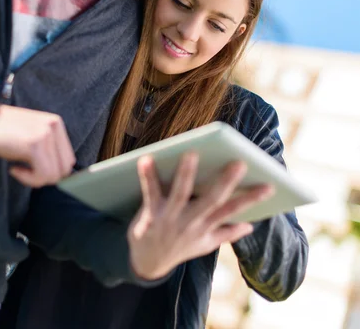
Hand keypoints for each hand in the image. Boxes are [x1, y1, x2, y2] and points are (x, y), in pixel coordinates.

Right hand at [0, 99, 75, 186]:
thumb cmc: (4, 133)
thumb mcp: (33, 136)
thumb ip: (49, 150)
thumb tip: (60, 177)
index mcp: (56, 124)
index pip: (68, 160)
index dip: (52, 171)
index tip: (32, 168)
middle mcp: (54, 126)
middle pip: (64, 169)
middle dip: (45, 177)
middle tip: (25, 171)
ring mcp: (46, 134)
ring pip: (54, 174)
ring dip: (35, 179)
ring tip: (18, 169)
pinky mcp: (35, 144)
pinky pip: (43, 174)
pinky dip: (28, 179)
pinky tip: (14, 169)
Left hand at [128, 154, 273, 279]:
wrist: (146, 264)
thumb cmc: (178, 246)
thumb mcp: (204, 244)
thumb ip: (226, 233)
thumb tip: (250, 226)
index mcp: (206, 226)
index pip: (233, 209)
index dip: (252, 199)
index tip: (270, 185)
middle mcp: (191, 222)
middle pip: (211, 200)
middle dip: (226, 182)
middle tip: (240, 163)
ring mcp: (170, 218)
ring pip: (181, 193)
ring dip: (186, 174)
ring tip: (192, 152)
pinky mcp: (149, 215)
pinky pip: (149, 192)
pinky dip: (147, 176)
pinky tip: (146, 159)